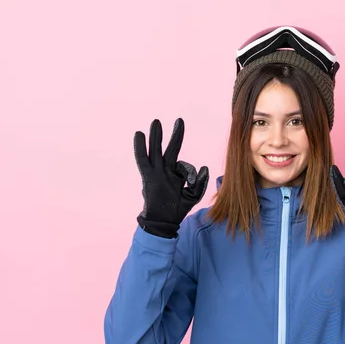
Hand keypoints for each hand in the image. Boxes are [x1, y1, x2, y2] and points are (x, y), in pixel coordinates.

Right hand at [134, 118, 208, 237]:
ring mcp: (155, 173)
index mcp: (175, 176)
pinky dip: (140, 147)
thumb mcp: (193, 196)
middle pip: (169, 149)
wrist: (163, 222)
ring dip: (157, 137)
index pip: (184, 166)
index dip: (191, 173)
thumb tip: (205, 167)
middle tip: (180, 120)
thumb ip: (200, 183)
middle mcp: (165, 172)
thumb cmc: (176, 210)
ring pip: (156, 151)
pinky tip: (139, 134)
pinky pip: (142, 159)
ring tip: (156, 122)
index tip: (192, 181)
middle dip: (174, 135)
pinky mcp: (147, 177)